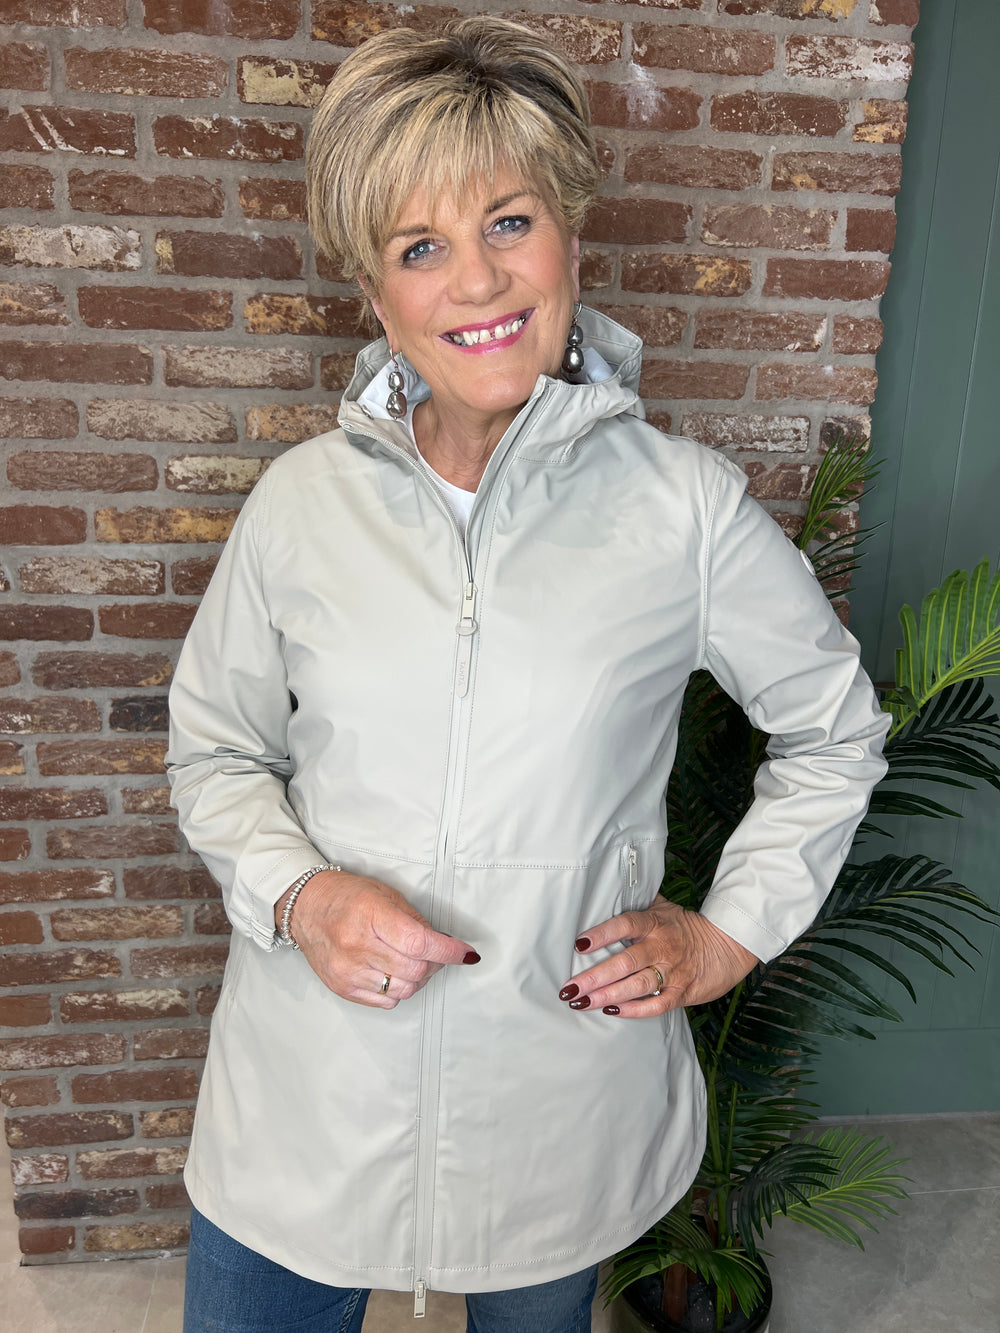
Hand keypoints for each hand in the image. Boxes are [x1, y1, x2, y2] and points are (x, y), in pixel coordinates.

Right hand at [276, 870, 479, 1008]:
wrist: (305, 908)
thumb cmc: (346, 897)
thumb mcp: (384, 895)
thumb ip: (415, 921)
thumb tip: (444, 945)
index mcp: (370, 915)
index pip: (418, 942)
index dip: (448, 951)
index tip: (466, 953)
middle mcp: (356, 946)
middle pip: (416, 970)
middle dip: (434, 963)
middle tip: (435, 953)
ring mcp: (348, 970)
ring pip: (405, 989)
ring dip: (418, 979)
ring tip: (412, 961)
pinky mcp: (342, 988)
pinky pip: (387, 1001)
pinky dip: (398, 989)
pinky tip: (392, 972)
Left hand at [558, 899, 757, 1018]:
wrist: (726, 945)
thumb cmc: (686, 926)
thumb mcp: (664, 908)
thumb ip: (637, 903)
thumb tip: (610, 888)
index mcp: (655, 923)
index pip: (625, 925)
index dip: (601, 934)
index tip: (578, 945)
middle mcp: (662, 947)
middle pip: (625, 962)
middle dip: (595, 977)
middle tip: (570, 988)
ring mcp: (672, 971)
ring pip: (637, 985)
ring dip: (608, 996)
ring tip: (583, 1002)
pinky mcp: (682, 992)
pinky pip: (656, 1005)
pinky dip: (634, 1010)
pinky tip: (613, 1011)